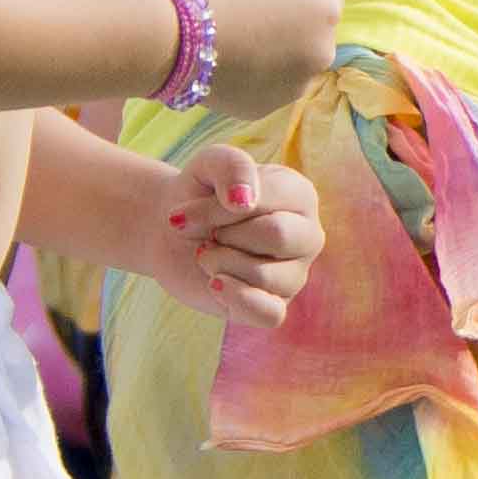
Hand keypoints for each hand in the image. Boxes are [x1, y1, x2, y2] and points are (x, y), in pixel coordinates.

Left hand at [153, 143, 323, 326]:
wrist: (171, 232)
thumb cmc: (199, 194)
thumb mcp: (208, 164)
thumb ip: (232, 166)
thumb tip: (244, 202)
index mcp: (299, 195)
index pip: (267, 201)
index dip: (217, 210)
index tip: (181, 212)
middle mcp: (306, 235)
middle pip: (277, 236)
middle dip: (223, 235)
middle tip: (204, 234)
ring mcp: (294, 274)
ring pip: (266, 277)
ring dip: (219, 263)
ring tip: (207, 254)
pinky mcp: (274, 306)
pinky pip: (270, 314)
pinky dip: (236, 299)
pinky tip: (214, 283)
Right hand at [189, 0, 348, 117]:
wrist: (175, 40)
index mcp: (327, 13)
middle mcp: (322, 54)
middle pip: (310, 24)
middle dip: (288, 13)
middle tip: (245, 5)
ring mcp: (295, 86)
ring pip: (290, 56)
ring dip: (274, 44)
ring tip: (234, 32)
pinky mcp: (266, 108)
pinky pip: (267, 82)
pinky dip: (255, 71)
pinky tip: (227, 58)